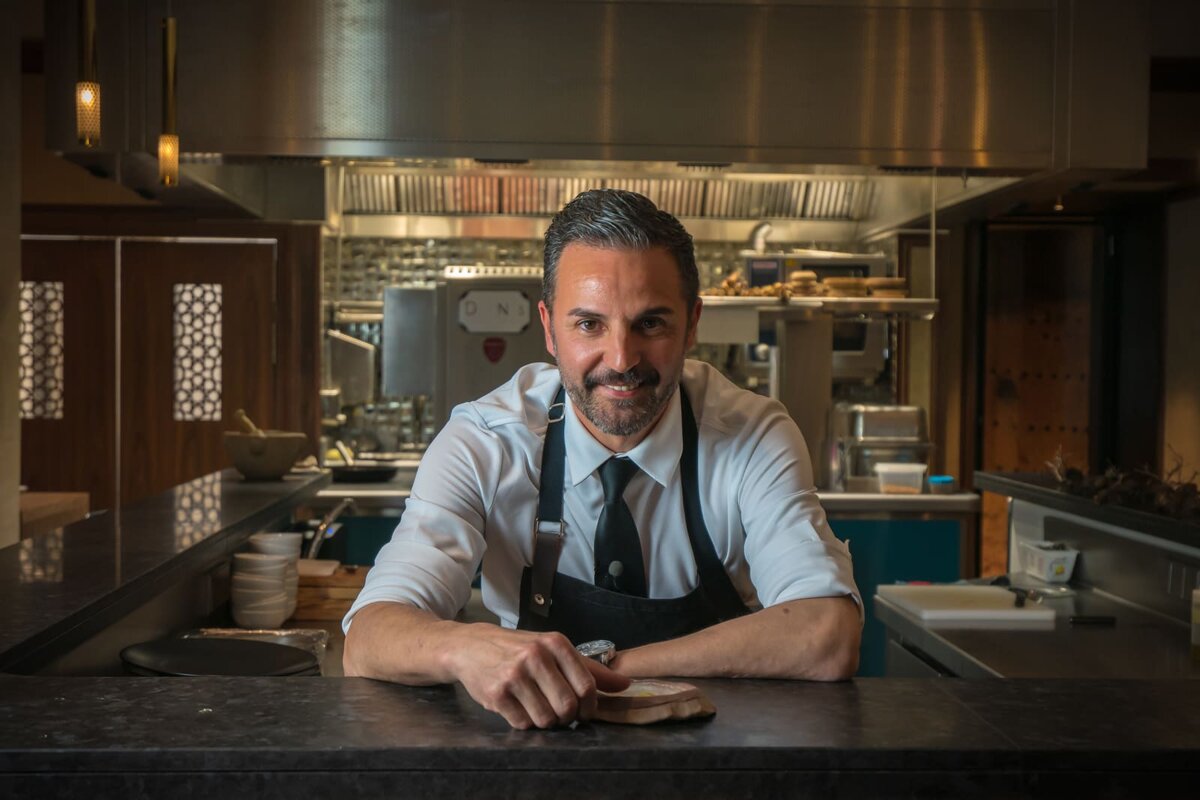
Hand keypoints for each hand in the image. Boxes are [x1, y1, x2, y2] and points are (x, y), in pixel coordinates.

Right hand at [446, 624, 629, 728]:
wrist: (470, 646)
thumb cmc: (517, 648)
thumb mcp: (553, 649)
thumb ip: (589, 669)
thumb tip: (625, 684)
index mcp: (555, 643)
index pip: (586, 686)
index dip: (590, 707)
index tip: (585, 712)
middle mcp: (536, 656)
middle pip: (567, 707)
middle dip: (567, 718)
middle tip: (559, 713)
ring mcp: (515, 676)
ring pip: (546, 720)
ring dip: (545, 722)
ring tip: (538, 707)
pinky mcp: (496, 694)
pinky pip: (523, 724)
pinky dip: (525, 722)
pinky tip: (519, 707)